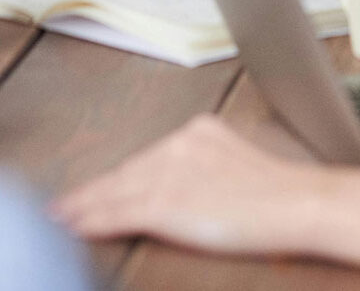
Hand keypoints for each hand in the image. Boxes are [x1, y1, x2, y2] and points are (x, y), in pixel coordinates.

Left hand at [51, 116, 324, 254]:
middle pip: (126, 173)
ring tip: (61, 219)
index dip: (118, 177)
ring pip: (114, 192)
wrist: (298, 204)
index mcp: (200, 132)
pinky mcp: (165, 203)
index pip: (148, 158)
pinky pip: (117, 214)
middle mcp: (179, 145)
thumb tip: (188, 190)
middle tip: (63, 205)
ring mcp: (169, 173)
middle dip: (92, 192)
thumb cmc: (283, 194)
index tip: (96, 187)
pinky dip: (91, 222)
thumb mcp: (240, 167)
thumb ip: (209, 170)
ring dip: (83, 207)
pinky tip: (74, 227)